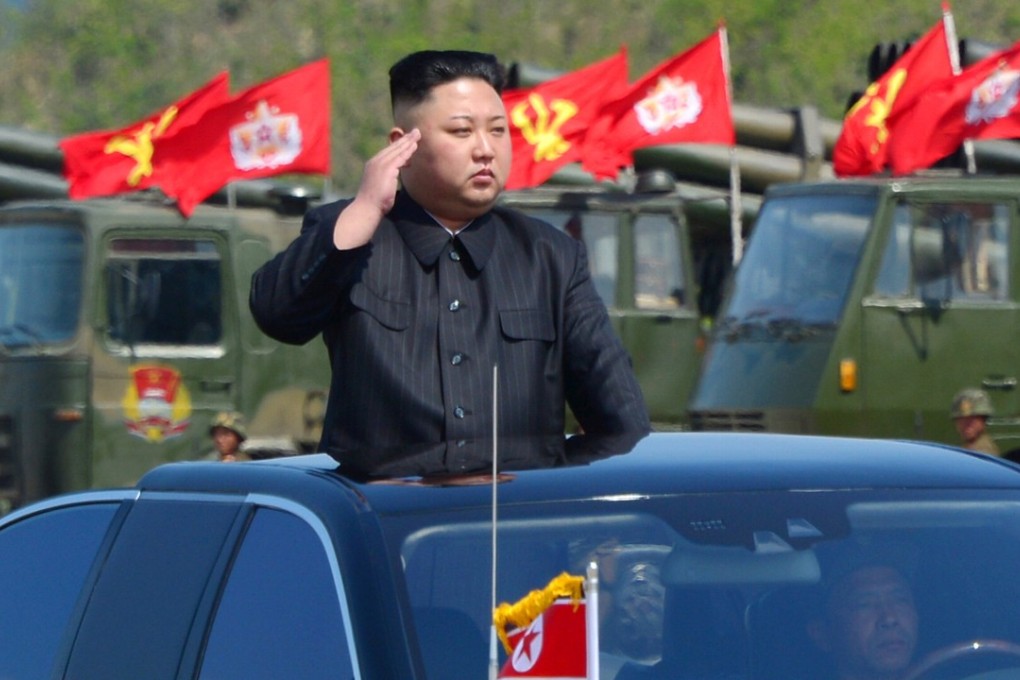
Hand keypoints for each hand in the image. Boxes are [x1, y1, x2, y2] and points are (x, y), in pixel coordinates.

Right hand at [333, 129, 419, 249]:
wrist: (367, 208)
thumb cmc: (374, 202)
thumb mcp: (381, 186)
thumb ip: (387, 178)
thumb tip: (393, 178)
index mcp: (373, 165)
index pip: (388, 152)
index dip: (399, 145)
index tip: (408, 140)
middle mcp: (375, 161)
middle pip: (393, 147)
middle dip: (405, 139)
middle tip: (416, 131)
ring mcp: (380, 164)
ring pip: (397, 150)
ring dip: (408, 142)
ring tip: (417, 135)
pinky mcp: (386, 169)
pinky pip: (400, 157)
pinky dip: (408, 151)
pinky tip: (414, 146)